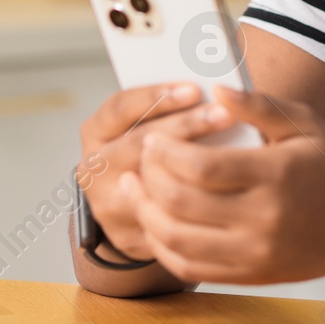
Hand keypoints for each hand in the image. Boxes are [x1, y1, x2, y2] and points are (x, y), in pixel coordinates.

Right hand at [78, 82, 240, 261]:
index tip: (194, 88)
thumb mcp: (142, 122)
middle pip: (137, 142)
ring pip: (149, 184)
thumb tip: (214, 88)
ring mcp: (106, 203)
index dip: (156, 96)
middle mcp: (94, 167)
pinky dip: (192, 204)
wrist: (124, 207)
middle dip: (184, 125)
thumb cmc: (147, 150)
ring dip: (191, 167)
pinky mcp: (126, 234)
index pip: (120, 107)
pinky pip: (161, 219)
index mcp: (97, 131)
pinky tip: (224, 191)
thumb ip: (166, 107)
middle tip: (223, 114)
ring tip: (230, 151)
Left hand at [128, 87, 324, 284]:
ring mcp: (254, 252)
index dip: (167, 153)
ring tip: (134, 189)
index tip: (155, 139)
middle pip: (182, 203)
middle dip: (149, 178)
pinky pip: (190, 268)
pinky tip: (154, 223)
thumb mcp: (304, 124)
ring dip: (145, 213)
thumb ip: (259, 105)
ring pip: (177, 240)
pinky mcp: (249, 275)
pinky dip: (162, 247)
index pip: (202, 168)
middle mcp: (263, 218)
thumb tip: (214, 91)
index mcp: (276, 175)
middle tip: (139, 159)